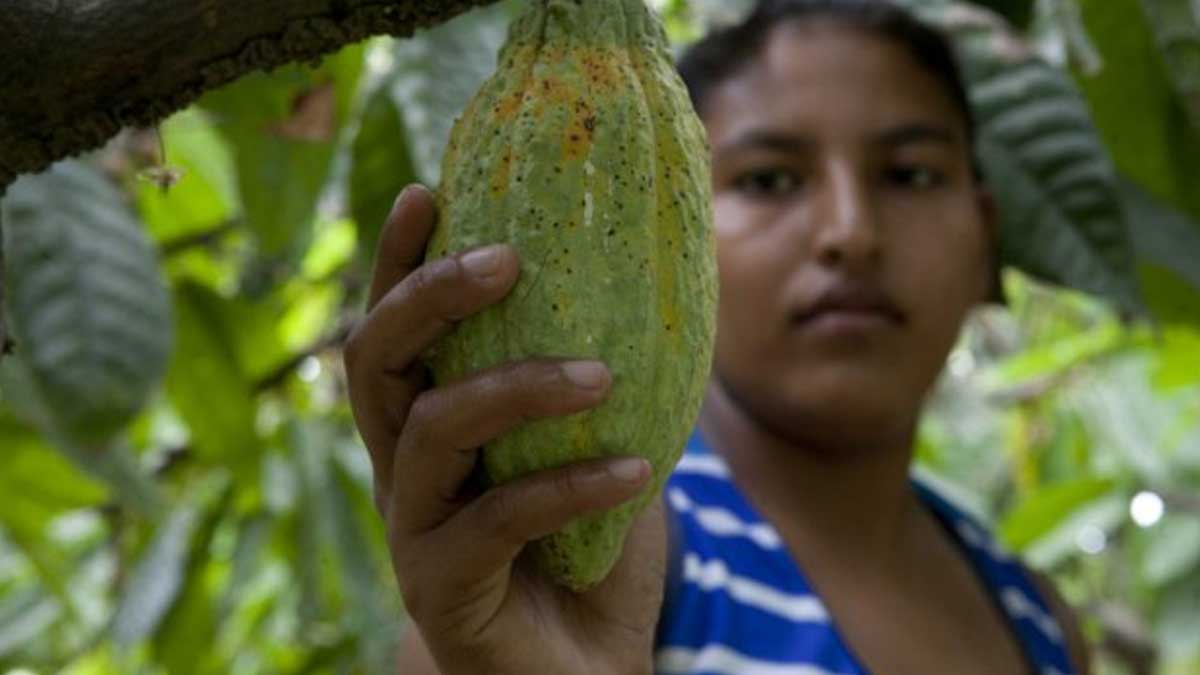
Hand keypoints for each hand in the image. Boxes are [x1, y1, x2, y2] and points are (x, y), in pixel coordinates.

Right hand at [342, 185, 666, 674]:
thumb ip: (602, 383)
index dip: (399, 261)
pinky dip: (570, 484)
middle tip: (505, 258)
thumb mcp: (599, 448)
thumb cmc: (590, 557)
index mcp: (429, 430)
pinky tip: (635, 469)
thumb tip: (660, 288)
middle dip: (429, 297)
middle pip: (375, 362)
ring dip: (517, 387)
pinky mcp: (443, 587)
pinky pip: (498, 517)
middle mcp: (403, 472)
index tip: (431, 191)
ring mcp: (413, 532)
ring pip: (432, 431)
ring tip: (602, 375)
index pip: (393, 330)